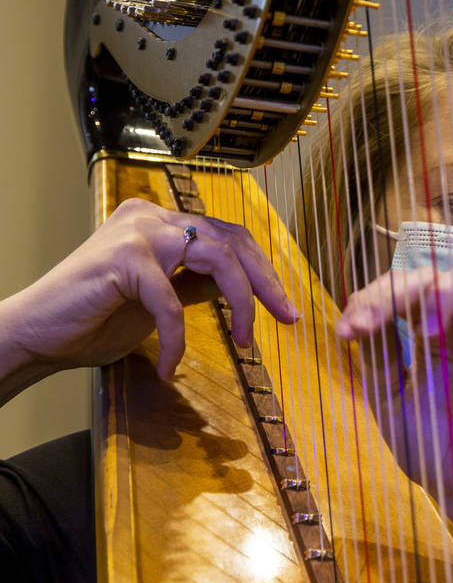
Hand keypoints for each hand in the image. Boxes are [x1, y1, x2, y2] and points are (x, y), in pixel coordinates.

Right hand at [0, 197, 298, 398]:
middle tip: (287, 317)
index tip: (285, 307)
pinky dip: (178, 338)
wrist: (35, 335)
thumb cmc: (93, 320)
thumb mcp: (160, 300)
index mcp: (163, 221)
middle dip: (266, 282)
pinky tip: (170, 366)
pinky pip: (172, 301)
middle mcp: (153, 216)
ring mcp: (138, 232)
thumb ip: (194, 285)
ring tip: (242, 341)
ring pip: (217, 258)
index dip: (263, 270)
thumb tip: (239, 287)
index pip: (230, 236)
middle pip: (232, 240)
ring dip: (240, 304)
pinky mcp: (123, 258)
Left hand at [336, 261, 452, 503]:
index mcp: (426, 334)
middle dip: (404, 289)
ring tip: (427, 328)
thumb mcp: (390, 400)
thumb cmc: (432, 447)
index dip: (371, 299)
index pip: (399, 292)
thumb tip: (355, 320)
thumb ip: (377, 358)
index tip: (348, 331)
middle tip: (381, 319)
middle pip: (435, 275)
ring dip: (446, 290)